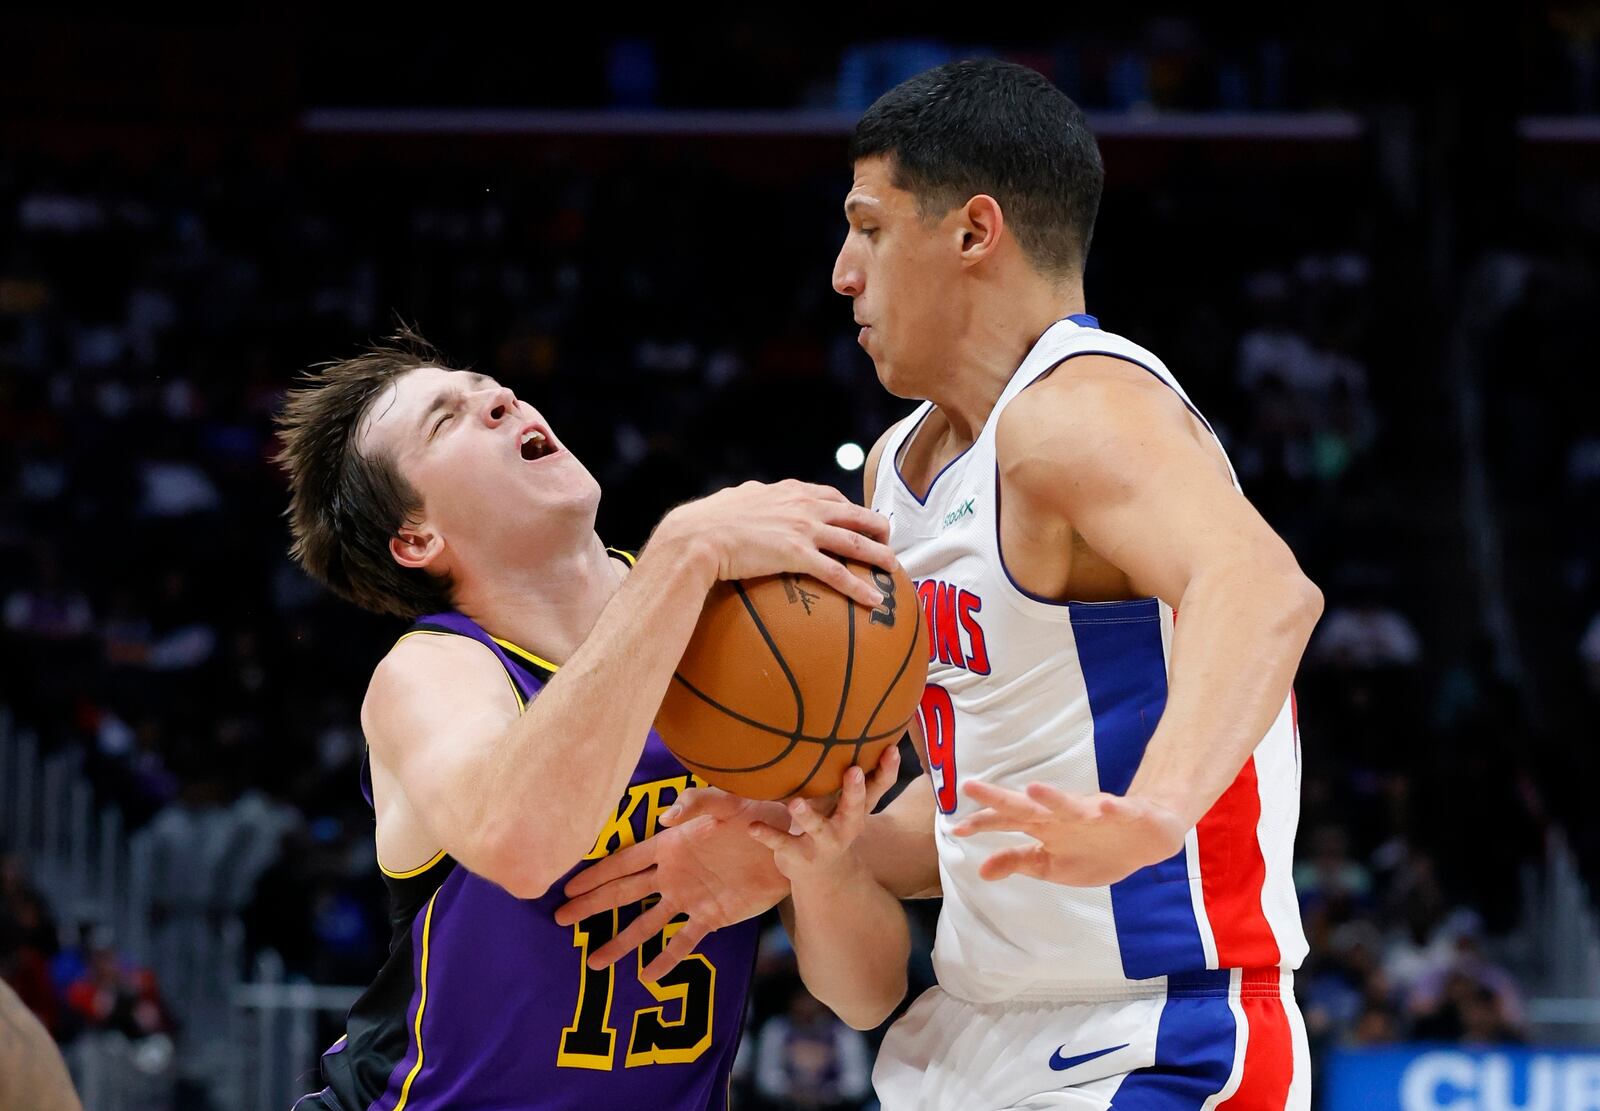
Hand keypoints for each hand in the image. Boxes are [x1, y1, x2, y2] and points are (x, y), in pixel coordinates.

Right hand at [556, 788, 790, 981]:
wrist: (790, 842)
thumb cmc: (757, 813)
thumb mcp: (728, 801)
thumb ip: (698, 802)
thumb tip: (665, 815)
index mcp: (671, 845)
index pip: (625, 861)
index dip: (596, 873)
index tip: (567, 886)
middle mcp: (674, 874)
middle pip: (625, 893)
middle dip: (593, 905)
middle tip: (560, 919)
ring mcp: (690, 897)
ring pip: (647, 924)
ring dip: (621, 941)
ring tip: (593, 961)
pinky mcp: (712, 916)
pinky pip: (684, 940)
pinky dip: (666, 958)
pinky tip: (646, 976)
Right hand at [653, 479, 894, 607]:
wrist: (696, 536)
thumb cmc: (707, 521)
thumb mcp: (736, 499)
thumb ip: (752, 498)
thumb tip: (746, 497)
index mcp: (788, 491)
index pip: (831, 496)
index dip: (851, 508)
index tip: (860, 518)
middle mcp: (803, 505)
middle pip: (854, 514)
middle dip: (877, 526)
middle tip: (888, 539)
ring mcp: (803, 529)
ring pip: (855, 541)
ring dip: (879, 555)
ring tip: (894, 568)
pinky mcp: (797, 555)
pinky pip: (837, 573)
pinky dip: (860, 587)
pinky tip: (874, 600)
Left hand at [747, 747, 900, 886]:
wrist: (821, 874)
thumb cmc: (832, 820)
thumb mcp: (842, 800)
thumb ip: (846, 773)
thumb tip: (846, 721)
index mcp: (859, 808)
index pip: (879, 787)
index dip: (888, 769)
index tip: (892, 749)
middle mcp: (847, 826)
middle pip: (855, 808)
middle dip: (855, 790)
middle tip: (854, 770)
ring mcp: (824, 842)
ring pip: (818, 828)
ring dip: (807, 816)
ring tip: (795, 803)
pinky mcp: (799, 856)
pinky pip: (783, 843)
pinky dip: (768, 834)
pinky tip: (753, 827)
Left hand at [951, 781, 1188, 885]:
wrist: (1147, 838)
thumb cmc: (1094, 849)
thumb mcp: (1052, 865)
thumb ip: (1019, 862)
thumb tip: (980, 870)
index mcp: (1047, 827)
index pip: (1009, 821)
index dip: (983, 823)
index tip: (955, 828)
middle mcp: (1065, 815)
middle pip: (1029, 806)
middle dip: (1001, 798)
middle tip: (971, 786)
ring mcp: (1096, 813)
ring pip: (1071, 804)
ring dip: (1054, 797)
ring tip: (1033, 788)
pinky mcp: (1127, 814)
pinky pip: (1120, 811)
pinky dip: (1114, 808)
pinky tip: (1106, 805)